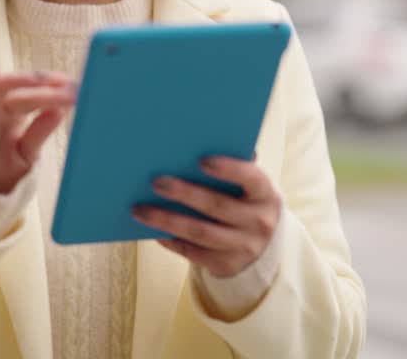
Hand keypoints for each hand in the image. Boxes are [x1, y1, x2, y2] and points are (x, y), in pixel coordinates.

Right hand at [0, 67, 76, 193]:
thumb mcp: (25, 155)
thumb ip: (38, 133)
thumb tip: (60, 111)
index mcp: (17, 113)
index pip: (37, 94)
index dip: (55, 89)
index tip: (76, 88)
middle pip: (22, 89)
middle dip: (44, 86)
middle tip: (67, 88)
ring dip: (17, 79)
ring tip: (40, 79)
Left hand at [133, 156, 281, 277]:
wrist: (262, 246)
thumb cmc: (247, 201)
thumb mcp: (250, 186)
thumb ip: (234, 167)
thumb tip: (202, 143)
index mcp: (266, 194)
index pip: (251, 178)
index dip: (228, 169)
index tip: (201, 160)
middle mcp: (259, 222)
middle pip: (217, 206)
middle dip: (185, 194)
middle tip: (156, 182)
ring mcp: (243, 247)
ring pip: (200, 232)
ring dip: (167, 220)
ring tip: (140, 210)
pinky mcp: (226, 265)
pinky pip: (193, 253)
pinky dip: (171, 241)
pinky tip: (153, 230)